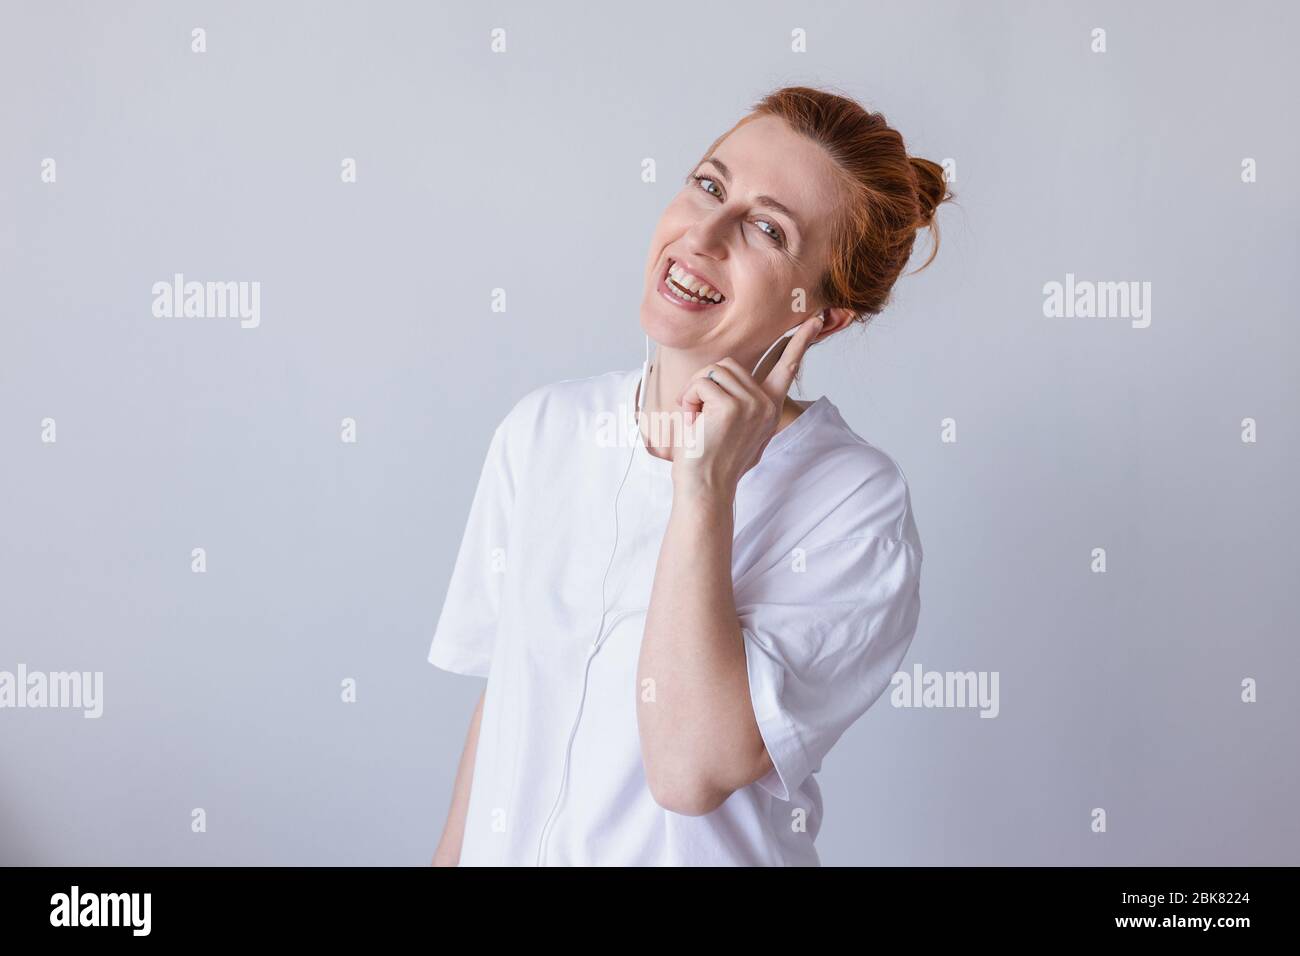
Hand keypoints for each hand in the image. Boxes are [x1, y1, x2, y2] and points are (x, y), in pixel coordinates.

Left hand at [672, 313, 823, 497]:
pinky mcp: (731, 407)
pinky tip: (693, 423)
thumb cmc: (712, 459)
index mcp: (770, 407)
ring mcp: (752, 405)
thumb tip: (726, 374)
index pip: (787, 366)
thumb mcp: (735, 427)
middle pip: (728, 364)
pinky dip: (688, 400)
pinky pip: (701, 383)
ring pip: (713, 372)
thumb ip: (741, 402)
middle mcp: (766, 404)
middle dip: (704, 384)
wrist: (705, 487)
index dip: (801, 340)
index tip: (816, 320)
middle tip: (698, 414)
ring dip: (694, 393)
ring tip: (696, 420)